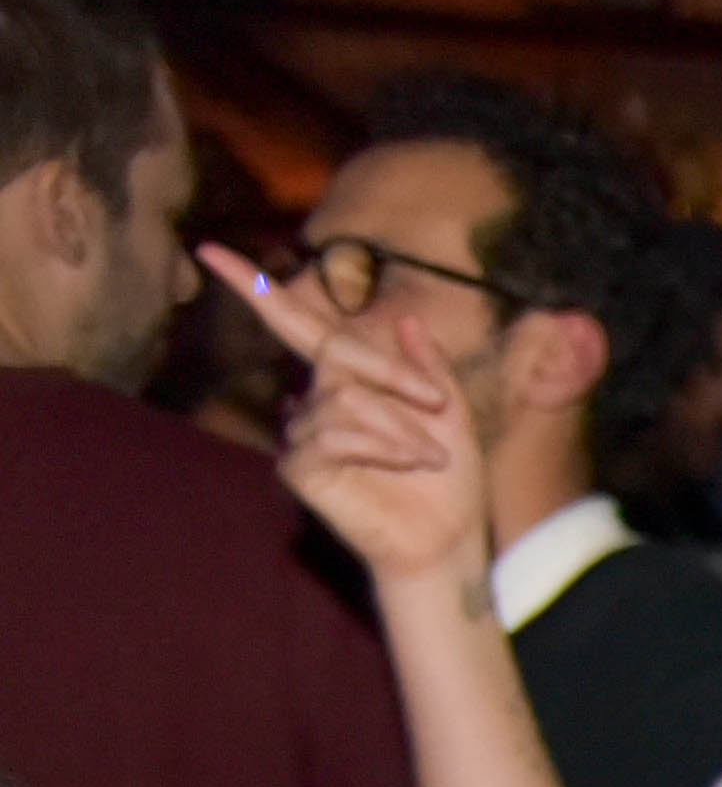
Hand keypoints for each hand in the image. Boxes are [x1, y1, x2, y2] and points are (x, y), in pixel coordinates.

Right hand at [202, 244, 496, 591]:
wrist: (446, 537)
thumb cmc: (446, 478)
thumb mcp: (449, 413)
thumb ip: (426, 366)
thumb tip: (406, 319)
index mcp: (344, 379)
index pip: (292, 323)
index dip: (252, 287)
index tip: (207, 249)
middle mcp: (313, 399)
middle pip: (333, 351)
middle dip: (392, 374)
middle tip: (437, 407)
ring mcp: (301, 434)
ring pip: (343, 397)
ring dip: (397, 424)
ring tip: (429, 456)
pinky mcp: (299, 468)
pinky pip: (333, 434)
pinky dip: (380, 445)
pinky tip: (405, 464)